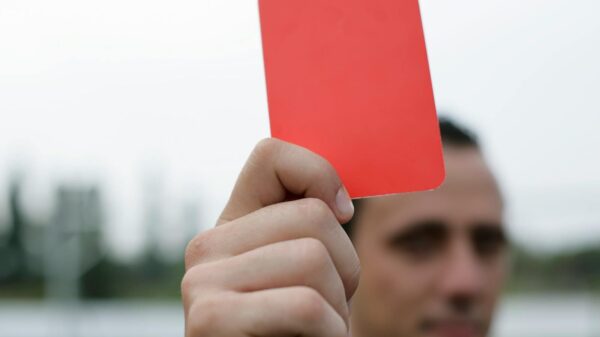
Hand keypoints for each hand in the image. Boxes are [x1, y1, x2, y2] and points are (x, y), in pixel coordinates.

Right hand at [182, 138, 359, 335]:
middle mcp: (208, 245)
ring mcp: (202, 281)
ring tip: (313, 331)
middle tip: (324, 307)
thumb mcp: (308, 273)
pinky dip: (329, 334)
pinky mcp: (210, 320)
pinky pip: (305, 306)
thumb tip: (340, 200)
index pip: (272, 155)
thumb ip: (308, 229)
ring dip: (339, 307)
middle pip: (315, 217)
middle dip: (345, 268)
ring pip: (314, 257)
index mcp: (234, 225)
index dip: (320, 174)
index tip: (343, 213)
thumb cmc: (300, 334)